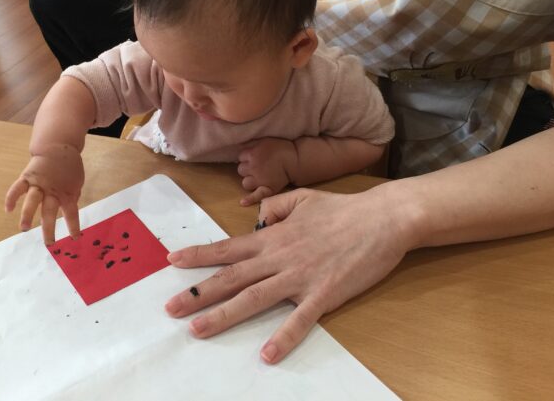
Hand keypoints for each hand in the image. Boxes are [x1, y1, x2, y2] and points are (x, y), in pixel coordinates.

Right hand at [4, 145, 83, 243]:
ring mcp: (39, 183)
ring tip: (24, 228)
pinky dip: (12, 198)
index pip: (71, 213)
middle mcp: (52, 190)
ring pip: (32, 200)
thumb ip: (72, 196)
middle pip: (50, 211)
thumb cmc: (69, 167)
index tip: (74, 238)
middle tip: (49, 242)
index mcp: (67, 192)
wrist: (58, 146)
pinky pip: (17, 188)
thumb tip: (69, 212)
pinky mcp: (27, 176)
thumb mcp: (77, 182)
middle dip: (48, 228)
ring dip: (28, 215)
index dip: (73, 226)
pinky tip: (8, 209)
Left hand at [163, 185, 417, 363]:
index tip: (173, 261)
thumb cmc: (342, 209)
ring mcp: (300, 277)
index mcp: (273, 237)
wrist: (382, 218)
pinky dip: (283, 338)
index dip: (199, 255)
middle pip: (232, 277)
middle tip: (170, 308)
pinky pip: (300, 319)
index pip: (228, 247)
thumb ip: (275, 209)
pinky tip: (267, 354)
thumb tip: (257, 222)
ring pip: (254, 299)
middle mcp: (279, 258)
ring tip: (198, 329)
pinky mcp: (324, 294)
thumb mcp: (301, 198)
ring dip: (224, 315)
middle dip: (198, 293)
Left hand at [237, 138, 296, 204]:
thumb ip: (250, 143)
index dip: (247, 157)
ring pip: (245, 183)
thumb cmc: (281, 147)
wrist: (295, 159)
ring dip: (250, 180)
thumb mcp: (263, 140)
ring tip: (258, 178)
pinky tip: (243, 203)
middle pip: (241, 170)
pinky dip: (250, 199)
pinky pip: (256, 196)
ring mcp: (259, 179)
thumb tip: (239, 145)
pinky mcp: (267, 189)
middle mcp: (253, 167)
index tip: (255, 156)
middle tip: (258, 166)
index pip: (240, 157)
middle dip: (247, 168)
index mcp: (252, 154)